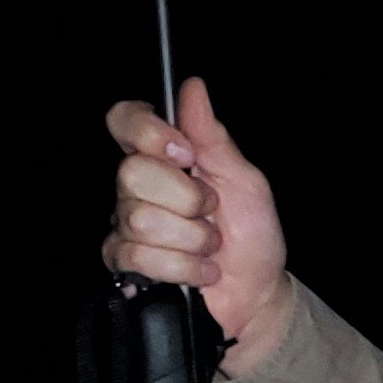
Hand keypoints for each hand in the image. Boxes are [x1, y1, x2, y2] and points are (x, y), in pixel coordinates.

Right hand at [104, 77, 296, 375]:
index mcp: (166, 157)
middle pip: (132, 174)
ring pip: (140, 220)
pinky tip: (199, 270)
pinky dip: (183, 267)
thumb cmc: (252, 236)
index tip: (185, 154)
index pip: (125, 120)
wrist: (256, 294)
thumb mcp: (245, 181)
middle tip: (211, 215)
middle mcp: (139, 186)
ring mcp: (127, 224)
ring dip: (191, 240)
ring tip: (210, 248)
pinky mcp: (125, 262)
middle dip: (187, 201)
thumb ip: (214, 138)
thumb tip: (193, 88)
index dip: (147, 132)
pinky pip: (139, 257)